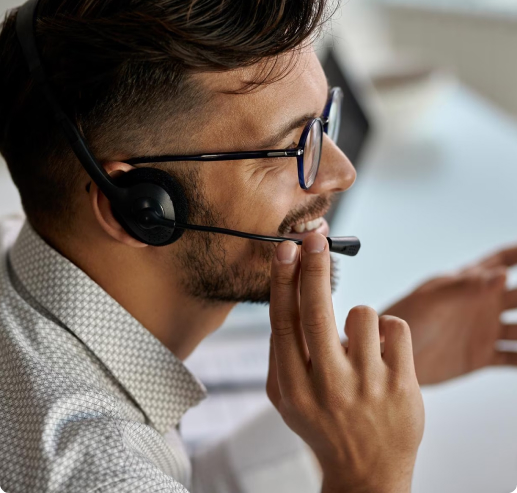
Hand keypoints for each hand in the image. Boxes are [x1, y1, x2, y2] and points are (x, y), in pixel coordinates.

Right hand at [267, 233, 423, 492]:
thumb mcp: (285, 399)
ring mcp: (368, 386)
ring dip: (360, 319)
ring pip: (363, 313)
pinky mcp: (403, 386)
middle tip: (315, 236)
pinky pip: (397, 327)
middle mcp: (328, 385)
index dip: (283, 279)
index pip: (283, 321)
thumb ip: (277, 353)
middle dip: (314, 265)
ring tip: (360, 345)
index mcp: (293, 387)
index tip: (286, 248)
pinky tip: (383, 353)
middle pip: (317, 309)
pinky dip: (389, 331)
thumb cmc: (322, 424)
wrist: (368, 473)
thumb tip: (283, 295)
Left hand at [382, 246, 516, 384]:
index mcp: (470, 283)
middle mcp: (482, 304)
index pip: (504, 260)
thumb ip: (463, 287)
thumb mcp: (431, 299)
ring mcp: (484, 330)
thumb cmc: (402, 318)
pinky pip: (515, 358)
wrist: (386, 355)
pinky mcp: (481, 356)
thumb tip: (499, 274)